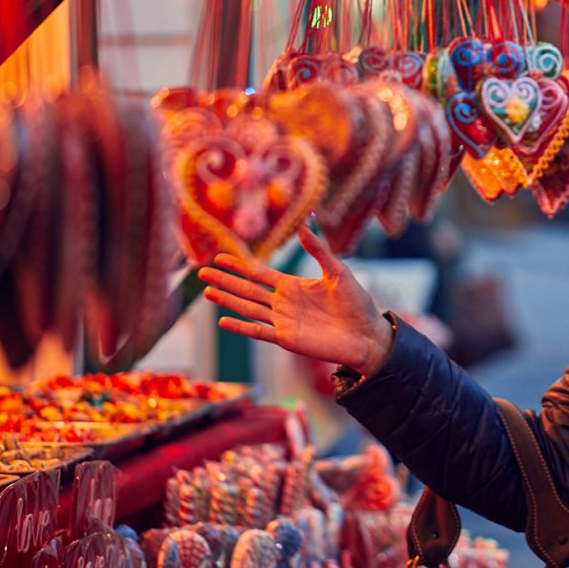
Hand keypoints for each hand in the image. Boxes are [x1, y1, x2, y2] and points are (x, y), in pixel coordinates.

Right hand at [199, 225, 392, 374]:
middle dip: (225, 280)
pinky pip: (259, 332)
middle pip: (247, 290)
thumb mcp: (338, 272)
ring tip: (207, 292)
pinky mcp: (287, 339)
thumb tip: (303, 227)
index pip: (259, 273)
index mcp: (293, 286)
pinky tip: (223, 321)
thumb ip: (319, 251)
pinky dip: (241, 327)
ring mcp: (283, 322)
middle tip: (201, 272)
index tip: (219, 256)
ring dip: (227, 301)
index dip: (239, 265)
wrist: (367, 335)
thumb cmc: (357, 304)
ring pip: (248, 309)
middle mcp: (283, 303)